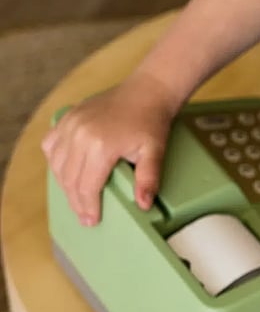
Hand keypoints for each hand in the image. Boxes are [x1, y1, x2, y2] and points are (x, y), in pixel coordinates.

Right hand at [41, 70, 178, 226]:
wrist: (147, 90)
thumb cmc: (151, 121)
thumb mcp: (155, 151)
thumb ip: (148, 179)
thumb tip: (144, 205)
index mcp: (101, 146)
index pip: (87, 187)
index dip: (88, 207)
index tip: (92, 221)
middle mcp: (80, 135)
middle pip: (69, 179)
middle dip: (76, 202)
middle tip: (85, 216)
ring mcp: (71, 124)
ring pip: (57, 165)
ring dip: (64, 184)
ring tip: (77, 198)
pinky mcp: (68, 116)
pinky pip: (51, 143)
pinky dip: (54, 160)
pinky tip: (65, 170)